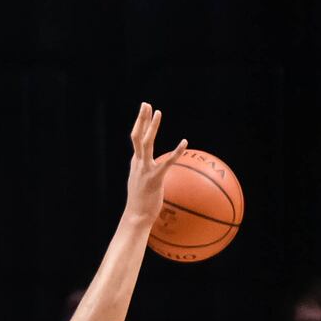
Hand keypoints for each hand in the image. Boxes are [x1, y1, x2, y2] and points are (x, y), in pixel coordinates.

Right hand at [123, 102, 188, 222]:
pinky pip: (167, 163)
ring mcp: (145, 170)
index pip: (136, 138)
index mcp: (136, 163)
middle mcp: (138, 163)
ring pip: (146, 143)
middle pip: (137, 136)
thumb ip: (145, 172)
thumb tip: (152, 168)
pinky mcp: (155, 179)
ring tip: (158, 112)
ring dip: (152, 127)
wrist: (136, 216)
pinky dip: (176, 152)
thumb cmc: (141, 202)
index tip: (144, 111)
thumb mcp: (141, 183)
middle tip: (146, 104)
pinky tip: (184, 142)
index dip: (140, 123)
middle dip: (141, 119)